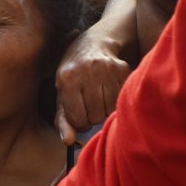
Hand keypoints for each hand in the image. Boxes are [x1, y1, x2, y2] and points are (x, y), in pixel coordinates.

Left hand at [55, 28, 130, 143]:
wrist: (93, 44)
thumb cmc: (72, 74)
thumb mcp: (61, 94)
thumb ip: (62, 120)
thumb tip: (68, 142)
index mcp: (67, 78)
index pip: (77, 118)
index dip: (78, 121)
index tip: (78, 113)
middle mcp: (87, 72)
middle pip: (95, 116)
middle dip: (91, 116)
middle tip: (88, 104)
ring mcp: (107, 69)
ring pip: (109, 110)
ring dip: (104, 109)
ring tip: (97, 96)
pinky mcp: (123, 69)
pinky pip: (122, 99)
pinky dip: (115, 100)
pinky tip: (108, 89)